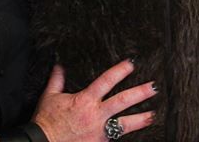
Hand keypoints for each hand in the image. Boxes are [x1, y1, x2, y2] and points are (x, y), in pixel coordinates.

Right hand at [32, 60, 156, 141]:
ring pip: (124, 124)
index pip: (106, 81)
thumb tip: (59, 66)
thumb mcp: (49, 97)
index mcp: (85, 100)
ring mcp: (98, 132)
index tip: (131, 63)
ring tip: (153, 115)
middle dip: (139, 93)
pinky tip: (136, 135)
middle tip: (153, 87)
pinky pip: (115, 140)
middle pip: (122, 101)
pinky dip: (125, 137)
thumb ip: (57, 81)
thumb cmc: (45, 122)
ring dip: (140, 119)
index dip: (120, 71)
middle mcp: (95, 115)